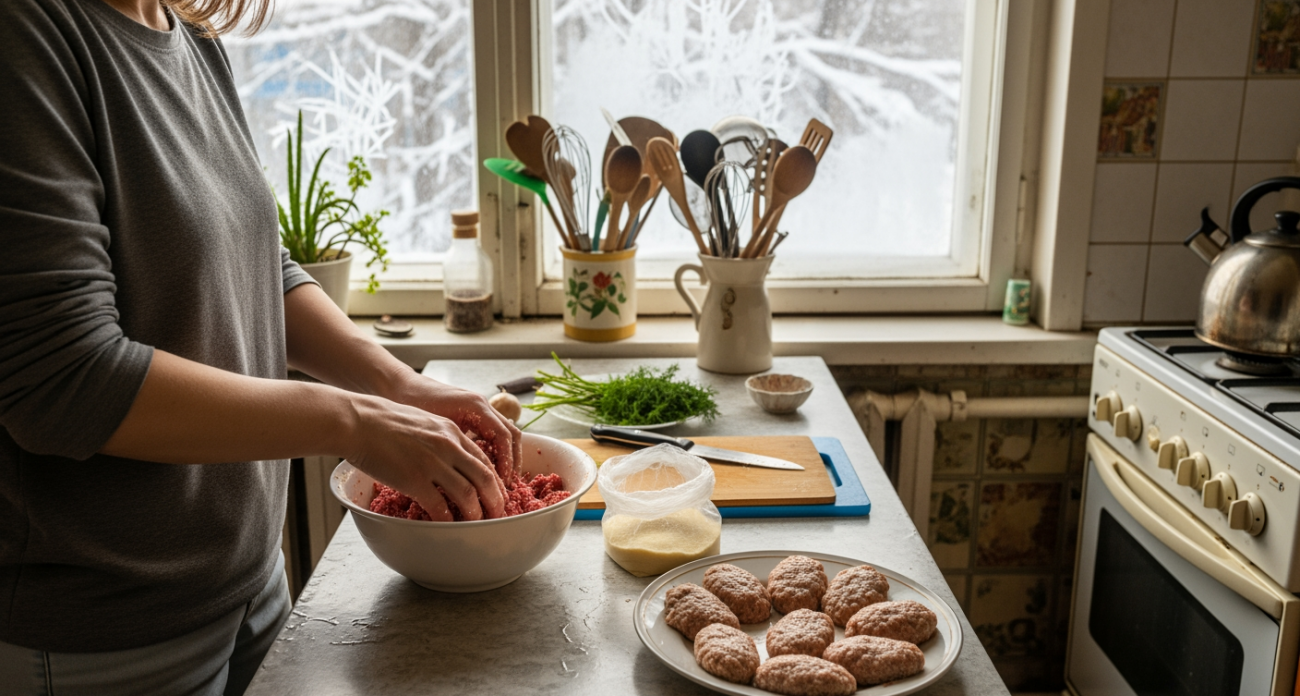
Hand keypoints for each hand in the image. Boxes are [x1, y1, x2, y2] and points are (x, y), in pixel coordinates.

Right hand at [345, 395, 506, 520]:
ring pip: (467, 494)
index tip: (497, 492)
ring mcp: (432, 464)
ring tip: (477, 523)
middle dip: (495, 499)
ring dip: (475, 513)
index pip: (484, 459)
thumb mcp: (425, 421)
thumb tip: (450, 456)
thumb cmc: (385, 421)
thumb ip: (441, 437)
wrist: (359, 421)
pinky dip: (447, 519)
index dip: (495, 479)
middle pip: (484, 477)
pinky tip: (448, 525)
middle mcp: (448, 447)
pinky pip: (439, 506)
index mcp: (452, 432)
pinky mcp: (414, 479)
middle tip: (498, 513)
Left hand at [390, 373, 523, 479]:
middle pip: (511, 434)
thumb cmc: (410, 404)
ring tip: (498, 481)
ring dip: (506, 456)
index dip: (506, 462)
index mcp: (475, 407)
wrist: (397, 386)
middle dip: (512, 461)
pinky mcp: (470, 413)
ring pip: (504, 433)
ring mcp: (478, 408)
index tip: (502, 483)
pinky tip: (484, 468)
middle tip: (506, 486)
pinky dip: (494, 450)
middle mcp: (481, 405)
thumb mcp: (432, 430)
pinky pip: (491, 432)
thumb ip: (452, 449)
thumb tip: (465, 479)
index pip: (504, 436)